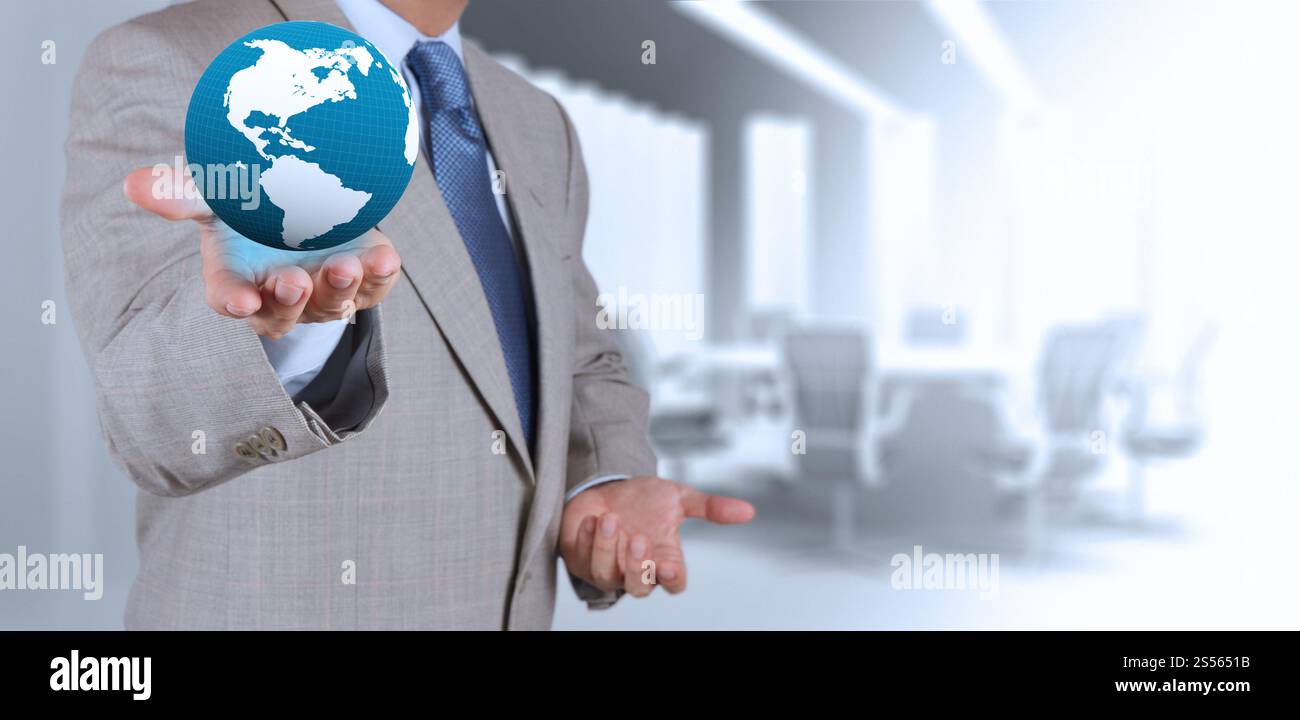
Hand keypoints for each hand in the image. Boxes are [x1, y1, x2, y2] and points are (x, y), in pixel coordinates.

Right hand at [123, 164, 400, 337]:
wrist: (308, 194)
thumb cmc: (250, 206)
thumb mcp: (216, 195)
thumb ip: (183, 194)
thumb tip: (134, 185)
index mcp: (238, 279)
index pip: (230, 299)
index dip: (234, 301)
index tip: (240, 299)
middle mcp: (282, 295)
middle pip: (286, 310)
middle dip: (291, 298)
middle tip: (294, 279)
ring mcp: (325, 291)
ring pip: (333, 302)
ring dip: (339, 287)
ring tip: (344, 266)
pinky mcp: (363, 280)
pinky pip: (374, 286)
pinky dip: (380, 275)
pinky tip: (385, 257)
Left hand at [559, 476, 754, 597]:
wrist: (606, 486)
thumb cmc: (643, 500)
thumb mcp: (678, 497)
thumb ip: (710, 507)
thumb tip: (749, 511)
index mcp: (663, 560)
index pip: (673, 583)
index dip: (671, 578)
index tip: (668, 563)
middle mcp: (635, 570)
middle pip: (639, 590)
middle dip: (636, 566)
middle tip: (637, 537)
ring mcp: (607, 568)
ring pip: (606, 576)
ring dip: (608, 548)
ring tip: (611, 519)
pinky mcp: (581, 559)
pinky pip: (581, 558)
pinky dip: (586, 538)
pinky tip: (592, 518)